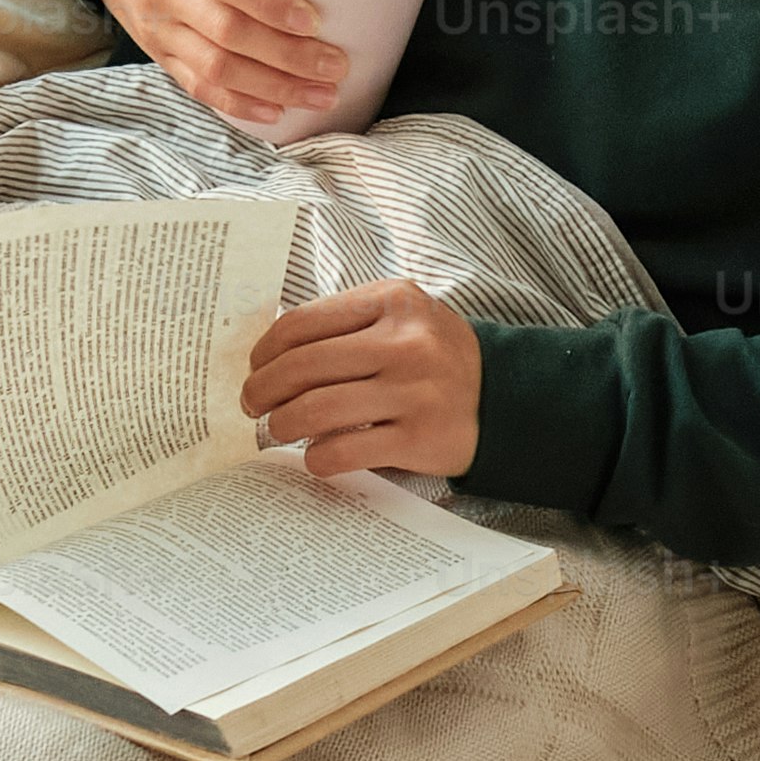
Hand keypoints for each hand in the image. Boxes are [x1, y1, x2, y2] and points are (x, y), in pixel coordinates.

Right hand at [88, 0, 347, 133]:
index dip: (270, 4)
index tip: (314, 20)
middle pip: (227, 31)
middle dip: (287, 57)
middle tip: (336, 66)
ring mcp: (156, 21)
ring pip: (214, 67)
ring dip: (272, 88)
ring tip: (321, 95)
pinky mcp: (154, 47)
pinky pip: (195, 84)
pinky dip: (236, 103)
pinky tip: (275, 112)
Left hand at [242, 277, 479, 481]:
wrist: (506, 398)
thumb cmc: (435, 357)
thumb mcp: (402, 317)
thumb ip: (347, 323)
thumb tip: (272, 354)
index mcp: (393, 302)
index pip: (304, 323)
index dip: (265, 351)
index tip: (254, 368)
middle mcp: (405, 343)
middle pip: (303, 367)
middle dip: (262, 390)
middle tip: (252, 405)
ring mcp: (414, 392)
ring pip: (317, 410)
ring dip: (282, 424)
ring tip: (278, 429)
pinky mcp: (419, 438)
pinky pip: (345, 451)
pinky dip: (317, 458)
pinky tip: (314, 457)